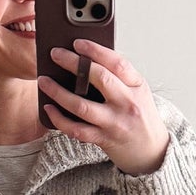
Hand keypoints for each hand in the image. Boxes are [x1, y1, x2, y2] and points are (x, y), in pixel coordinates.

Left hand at [38, 41, 170, 175]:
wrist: (151, 152)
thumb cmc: (141, 117)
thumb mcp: (138, 92)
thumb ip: (119, 77)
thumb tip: (86, 58)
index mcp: (137, 86)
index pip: (117, 63)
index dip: (96, 50)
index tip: (78, 43)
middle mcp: (127, 103)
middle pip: (99, 78)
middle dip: (74, 63)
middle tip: (55, 54)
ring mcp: (115, 123)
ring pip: (82, 106)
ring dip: (58, 92)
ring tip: (44, 81)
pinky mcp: (104, 139)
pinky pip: (77, 129)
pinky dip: (60, 119)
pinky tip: (49, 109)